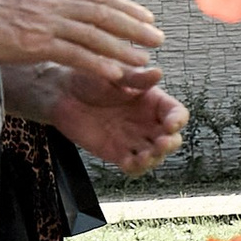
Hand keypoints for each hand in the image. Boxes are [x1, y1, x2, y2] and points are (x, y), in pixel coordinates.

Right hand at [0, 0, 167, 73]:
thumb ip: (38, 4)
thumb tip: (50, 8)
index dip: (124, 7)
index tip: (145, 15)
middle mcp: (52, 3)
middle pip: (103, 14)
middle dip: (134, 26)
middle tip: (159, 37)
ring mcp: (44, 23)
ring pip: (95, 35)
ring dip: (124, 48)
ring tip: (147, 60)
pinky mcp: (33, 43)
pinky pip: (74, 55)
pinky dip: (100, 64)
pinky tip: (117, 74)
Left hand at [19, 62, 189, 176]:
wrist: (62, 94)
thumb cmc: (90, 78)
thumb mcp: (115, 75)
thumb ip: (136, 78)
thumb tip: (157, 72)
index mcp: (153, 101)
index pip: (176, 113)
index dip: (177, 120)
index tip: (171, 124)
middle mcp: (148, 122)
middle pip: (171, 139)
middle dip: (169, 144)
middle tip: (161, 143)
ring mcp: (134, 139)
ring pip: (155, 156)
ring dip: (154, 159)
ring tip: (144, 156)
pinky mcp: (118, 153)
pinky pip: (134, 166)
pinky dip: (135, 168)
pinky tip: (130, 163)